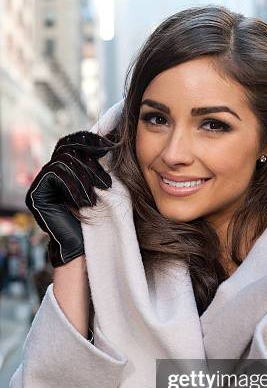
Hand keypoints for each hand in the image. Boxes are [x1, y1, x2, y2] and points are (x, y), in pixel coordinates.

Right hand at [25, 131, 112, 266]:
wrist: (84, 249)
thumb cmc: (97, 221)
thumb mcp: (102, 187)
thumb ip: (98, 165)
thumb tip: (110, 138)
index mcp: (62, 170)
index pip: (71, 142)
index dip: (89, 138)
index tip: (110, 143)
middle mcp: (47, 173)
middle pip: (67, 148)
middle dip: (90, 161)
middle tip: (107, 182)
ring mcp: (39, 184)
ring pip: (64, 161)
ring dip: (86, 177)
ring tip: (100, 194)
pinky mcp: (36, 195)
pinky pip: (56, 174)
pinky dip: (74, 186)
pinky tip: (86, 202)